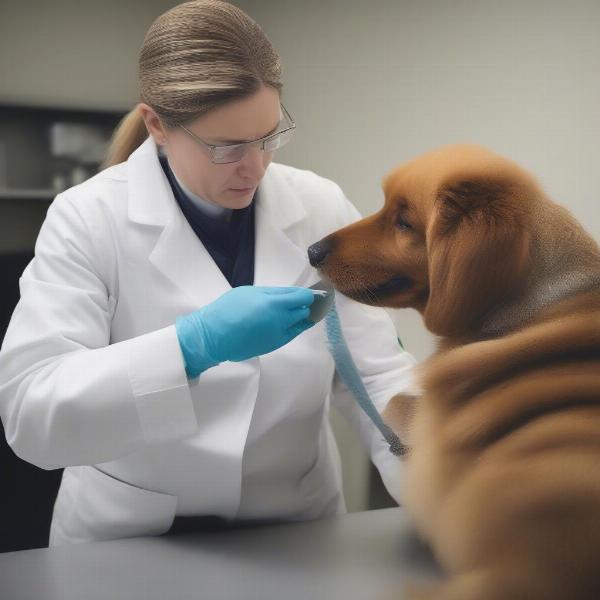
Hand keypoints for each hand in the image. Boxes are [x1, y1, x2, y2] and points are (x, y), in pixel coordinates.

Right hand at [176, 286, 315, 377]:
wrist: (213, 336)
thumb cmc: (227, 310)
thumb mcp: (249, 292)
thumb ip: (272, 293)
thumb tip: (290, 294)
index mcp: (272, 302)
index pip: (301, 296)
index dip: (309, 293)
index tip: (314, 291)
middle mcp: (280, 319)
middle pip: (303, 309)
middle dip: (306, 304)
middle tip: (306, 300)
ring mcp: (279, 333)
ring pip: (300, 322)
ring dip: (302, 315)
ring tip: (302, 310)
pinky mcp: (275, 344)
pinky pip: (292, 333)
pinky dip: (296, 326)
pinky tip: (296, 322)